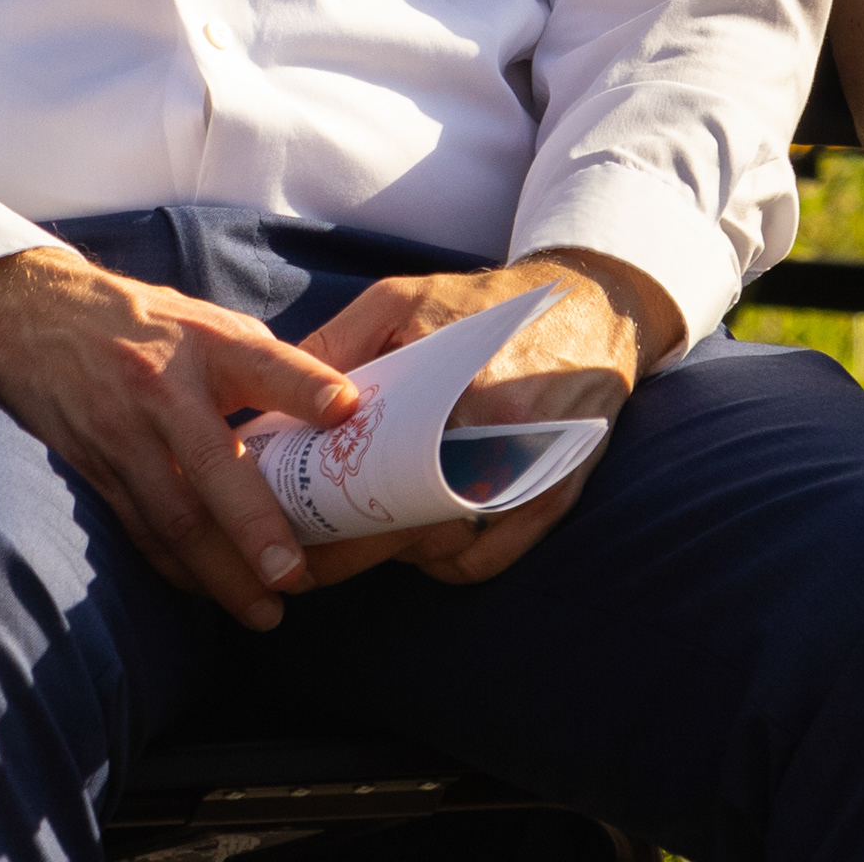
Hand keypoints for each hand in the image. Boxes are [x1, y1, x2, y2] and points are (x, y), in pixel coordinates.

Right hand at [0, 245, 364, 630]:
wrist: (34, 317)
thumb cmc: (141, 322)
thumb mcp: (205, 320)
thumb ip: (261, 363)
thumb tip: (333, 411)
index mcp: (202, 343)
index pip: (261, 363)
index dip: (304, 386)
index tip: (346, 411)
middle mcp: (161, 391)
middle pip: (211, 465)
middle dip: (254, 526)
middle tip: (295, 576)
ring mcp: (123, 435)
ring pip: (173, 517)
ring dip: (220, 573)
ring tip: (265, 610)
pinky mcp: (95, 470)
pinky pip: (141, 531)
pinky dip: (179, 570)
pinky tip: (212, 593)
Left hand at [286, 247, 682, 586]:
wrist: (590, 307)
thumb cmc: (484, 302)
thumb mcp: (402, 298)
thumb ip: (338, 341)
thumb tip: (273, 399)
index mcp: (461, 395)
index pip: (377, 476)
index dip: (325, 509)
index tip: (285, 520)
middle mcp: (504, 444)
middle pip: (408, 526)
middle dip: (350, 548)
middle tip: (304, 553)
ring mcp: (533, 479)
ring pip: (444, 551)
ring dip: (395, 555)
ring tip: (351, 542)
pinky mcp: (555, 500)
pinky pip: (486, 561)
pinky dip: (444, 564)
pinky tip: (415, 545)